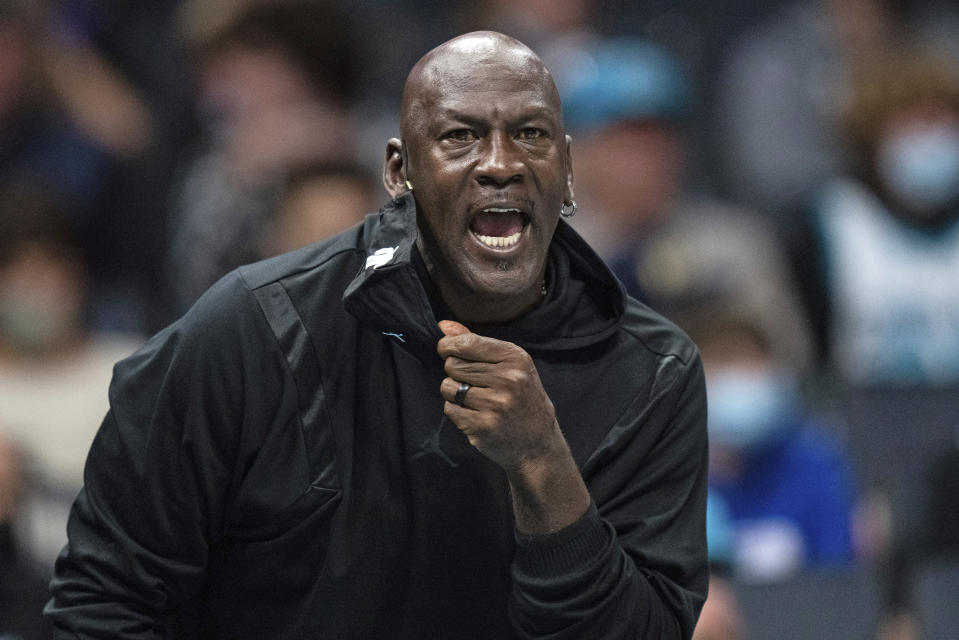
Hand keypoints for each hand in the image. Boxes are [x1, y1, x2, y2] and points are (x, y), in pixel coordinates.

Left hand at [437, 320, 561, 470]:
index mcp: (515, 358)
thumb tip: (443, 326)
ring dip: (454, 392)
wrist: (537, 443)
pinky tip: (475, 414)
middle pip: (453, 365)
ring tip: (475, 399)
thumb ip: (476, 343)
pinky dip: (457, 411)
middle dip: (455, 372)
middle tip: (473, 382)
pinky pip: (450, 409)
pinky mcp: (482, 426)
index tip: (446, 350)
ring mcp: (494, 404)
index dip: (448, 345)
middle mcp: (507, 379)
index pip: (466, 343)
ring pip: (448, 387)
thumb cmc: (521, 397)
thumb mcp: (510, 365)